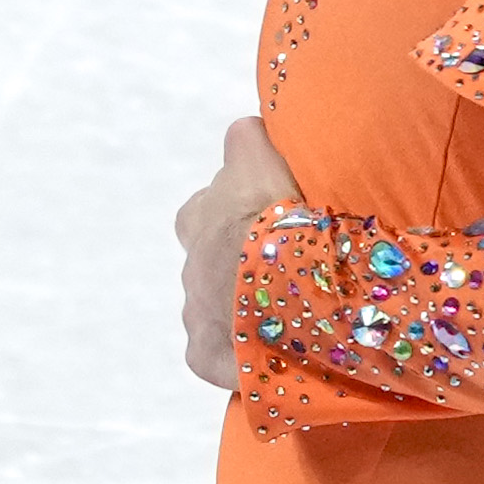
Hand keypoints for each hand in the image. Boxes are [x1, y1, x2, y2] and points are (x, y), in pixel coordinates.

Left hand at [175, 115, 303, 391]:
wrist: (291, 285)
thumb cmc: (286, 215)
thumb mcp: (265, 158)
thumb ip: (249, 142)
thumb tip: (245, 129)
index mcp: (201, 212)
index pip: (215, 199)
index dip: (247, 204)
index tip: (278, 211)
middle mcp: (191, 259)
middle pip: (214, 255)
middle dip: (242, 258)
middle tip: (287, 262)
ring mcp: (196, 309)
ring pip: (218, 305)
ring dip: (245, 305)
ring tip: (291, 310)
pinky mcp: (205, 352)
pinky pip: (219, 355)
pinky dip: (240, 354)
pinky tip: (274, 352)